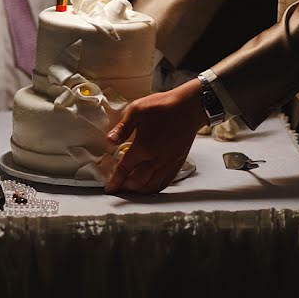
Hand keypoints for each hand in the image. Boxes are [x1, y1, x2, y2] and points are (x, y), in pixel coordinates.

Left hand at [104, 78, 206, 193]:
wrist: (190, 107)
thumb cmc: (163, 106)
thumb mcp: (137, 110)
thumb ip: (122, 127)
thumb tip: (109, 141)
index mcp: (144, 147)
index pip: (125, 169)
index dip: (115, 181)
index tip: (109, 188)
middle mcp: (156, 159)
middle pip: (137, 182)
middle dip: (125, 187)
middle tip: (117, 187)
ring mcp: (168, 163)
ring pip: (151, 186)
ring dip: (139, 191)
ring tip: (130, 189)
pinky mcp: (177, 163)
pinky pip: (165, 183)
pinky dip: (154, 189)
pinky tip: (149, 186)